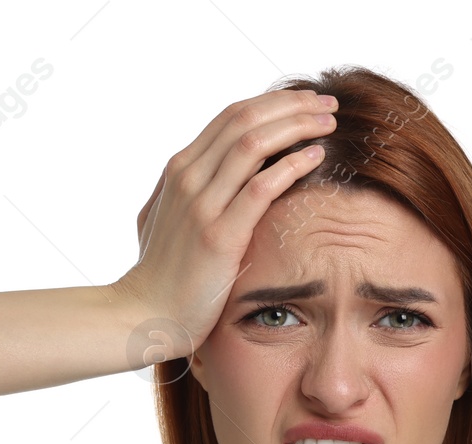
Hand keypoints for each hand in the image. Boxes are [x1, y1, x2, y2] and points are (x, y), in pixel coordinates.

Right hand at [111, 88, 338, 362]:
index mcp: (179, 169)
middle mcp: (188, 177)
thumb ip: (185, 192)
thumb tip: (204, 172)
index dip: (273, 102)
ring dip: (297, 126)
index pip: (231, 116)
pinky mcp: (218, 235)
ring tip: (329, 122)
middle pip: (245, 118)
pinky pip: (261, 187)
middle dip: (292, 104)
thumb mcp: (166, 218)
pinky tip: (316, 156)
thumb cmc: (161, 273)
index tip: (306, 101)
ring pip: (254, 143)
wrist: (143, 313)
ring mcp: (201, 204)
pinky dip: (292, 165)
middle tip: (328, 102)